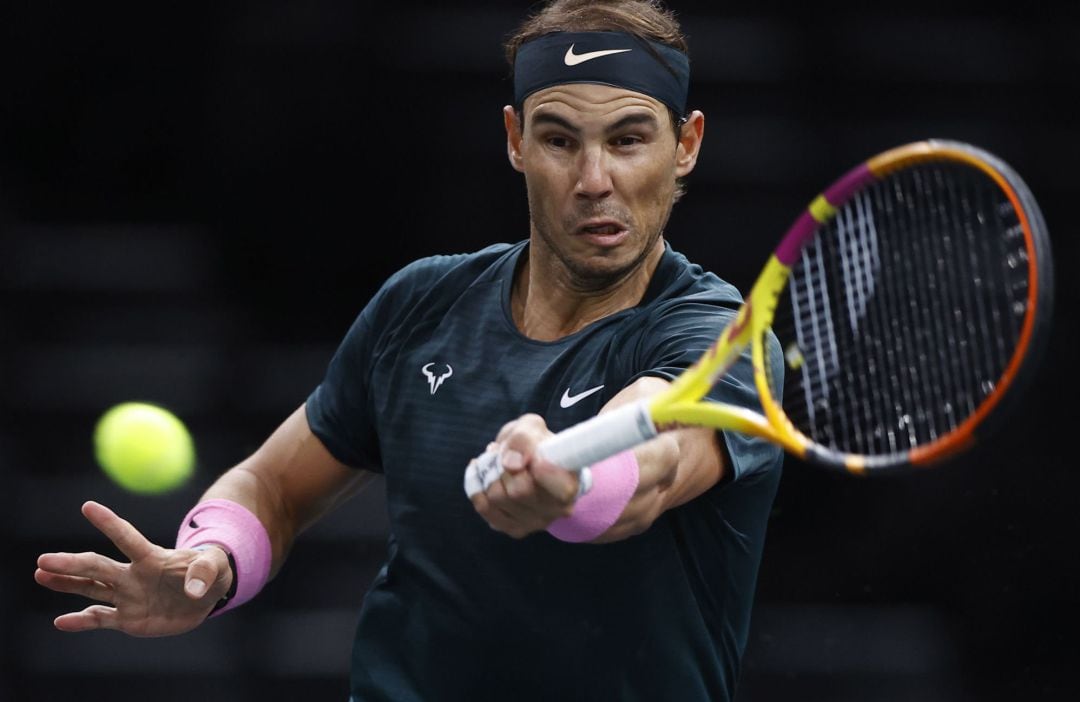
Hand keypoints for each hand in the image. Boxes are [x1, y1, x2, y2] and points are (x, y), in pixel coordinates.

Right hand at [34, 500, 232, 636]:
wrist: (206, 597)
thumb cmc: (210, 572)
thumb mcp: (216, 567)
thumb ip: (205, 572)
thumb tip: (193, 590)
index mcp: (152, 557)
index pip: (127, 537)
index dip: (110, 523)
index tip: (88, 506)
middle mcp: (133, 574)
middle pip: (98, 566)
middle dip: (72, 563)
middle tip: (43, 560)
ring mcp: (127, 596)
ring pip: (91, 588)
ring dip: (67, 583)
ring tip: (41, 575)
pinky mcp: (128, 618)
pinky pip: (101, 619)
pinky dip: (81, 622)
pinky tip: (61, 622)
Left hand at [468, 414, 583, 537]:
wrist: (533, 462)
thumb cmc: (538, 444)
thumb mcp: (533, 427)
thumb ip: (523, 439)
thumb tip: (511, 463)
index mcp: (570, 484)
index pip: (559, 488)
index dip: (543, 472)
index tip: (534, 458)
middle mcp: (556, 510)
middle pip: (519, 491)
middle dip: (503, 466)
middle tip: (503, 452)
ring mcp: (535, 523)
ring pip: (498, 499)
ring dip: (488, 474)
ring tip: (494, 461)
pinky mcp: (514, 528)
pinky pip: (484, 508)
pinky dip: (475, 487)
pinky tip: (479, 473)